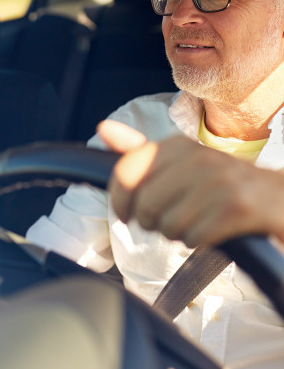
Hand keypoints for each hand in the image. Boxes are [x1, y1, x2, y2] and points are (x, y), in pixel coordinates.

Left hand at [96, 119, 283, 246]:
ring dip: (176, 233)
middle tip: (166, 221)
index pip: (126, 171)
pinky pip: (194, 238)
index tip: (125, 213)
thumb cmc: (220, 184)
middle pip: (144, 204)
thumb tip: (103, 128)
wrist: (279, 197)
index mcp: (178, 145)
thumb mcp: (180, 162)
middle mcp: (198, 157)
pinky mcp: (239, 208)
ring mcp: (221, 181)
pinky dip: (197, 241)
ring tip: (193, 222)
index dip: (119, 199)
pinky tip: (211, 230)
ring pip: (167, 225)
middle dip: (150, 222)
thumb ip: (140, 151)